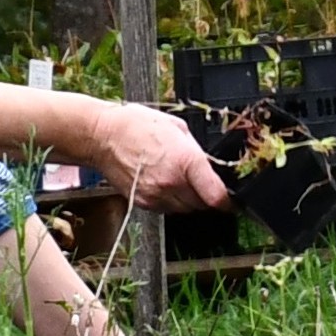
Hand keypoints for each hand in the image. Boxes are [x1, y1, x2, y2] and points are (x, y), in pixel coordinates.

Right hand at [96, 101, 229, 210]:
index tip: (231, 202)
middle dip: (206, 197)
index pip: (216, 195)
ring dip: (189, 200)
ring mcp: (156, 195)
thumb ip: (196, 152)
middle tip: (201, 183)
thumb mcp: (177, 129)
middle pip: (201, 205)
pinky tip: (164, 183)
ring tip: (180, 180)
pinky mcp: (144, 202)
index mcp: (186, 161)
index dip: (227, 202)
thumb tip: (208, 168)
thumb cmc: (137, 126)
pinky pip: (167, 209)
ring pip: (185, 210)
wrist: (103, 136)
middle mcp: (172, 182)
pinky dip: (171, 201)